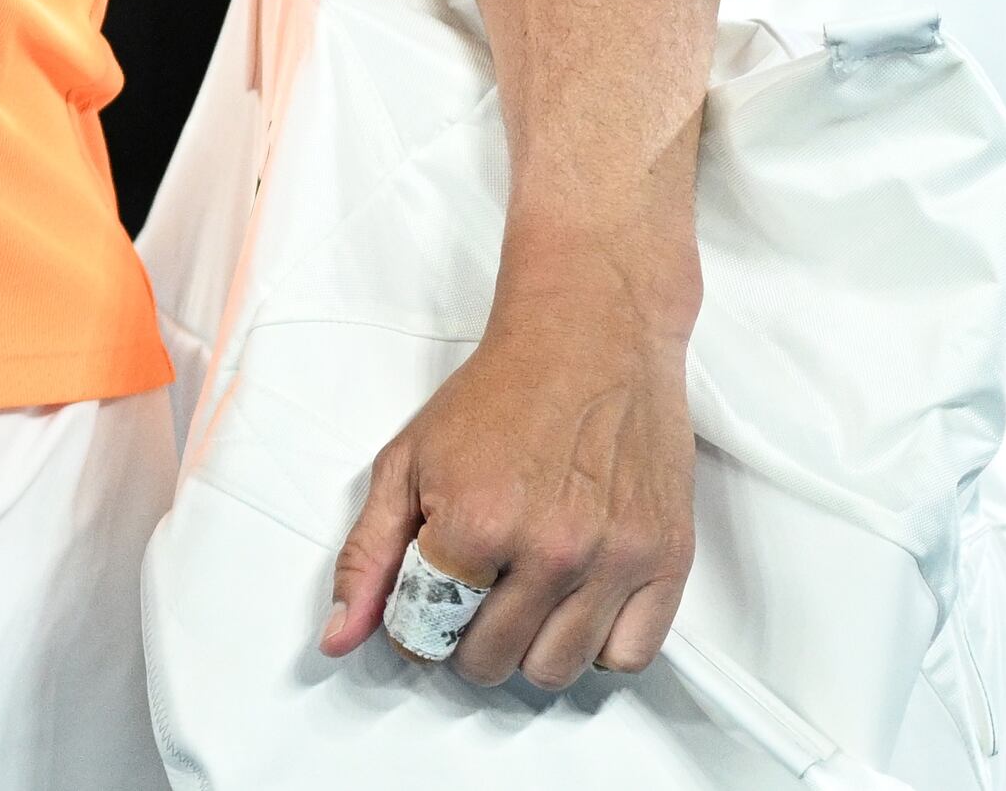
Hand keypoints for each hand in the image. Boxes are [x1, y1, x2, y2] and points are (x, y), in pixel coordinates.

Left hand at [324, 227, 699, 688]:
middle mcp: (551, 550)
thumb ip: (366, 555)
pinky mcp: (667, 559)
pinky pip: (629, 656)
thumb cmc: (499, 393)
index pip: (428, 636)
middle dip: (471, 638)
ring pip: (556, 671)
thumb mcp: (408, 460)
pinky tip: (579, 602)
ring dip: (532, 647)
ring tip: (527, 595)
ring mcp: (615, 559)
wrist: (591, 334)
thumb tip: (338, 638)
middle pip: (492, 663)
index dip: (421, 618)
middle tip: (479, 591)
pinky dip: (600, 644)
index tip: (434, 591)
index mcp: (477, 524)